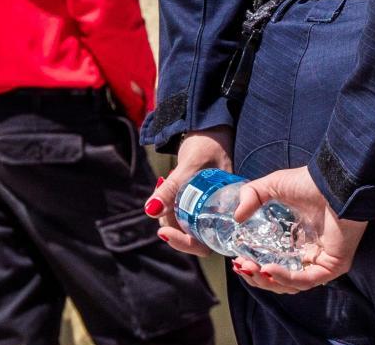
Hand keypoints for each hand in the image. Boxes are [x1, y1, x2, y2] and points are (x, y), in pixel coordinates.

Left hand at [146, 126, 232, 256]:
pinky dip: (167, 206)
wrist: (209, 130)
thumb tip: (150, 211)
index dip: (185, 243)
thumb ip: (171, 189)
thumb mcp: (189, 166)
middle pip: (192, 236)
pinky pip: (180, 212)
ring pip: (183, 225)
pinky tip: (164, 191)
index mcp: (224, 211)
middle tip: (159, 204)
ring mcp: (206, 208)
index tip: (164, 233)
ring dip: (166, 214)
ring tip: (162, 189)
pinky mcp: (196, 202)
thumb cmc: (208, 145)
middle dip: (170, 226)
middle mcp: (216, 214)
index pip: (205, 243)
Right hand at [228, 166, 367, 293]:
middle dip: (257, 277)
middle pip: (280, 280)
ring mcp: (323, 262)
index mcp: (298, 241)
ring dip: (267, 280)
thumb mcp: (273, 186)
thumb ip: (252, 196)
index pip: (275, 265)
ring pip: (291, 285)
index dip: (255, 268)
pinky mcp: (333, 266)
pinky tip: (268, 269)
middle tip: (241, 267)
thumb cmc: (309, 182)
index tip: (237, 262)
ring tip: (249, 268)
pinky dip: (285, 278)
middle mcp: (310, 254)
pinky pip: (306, 281)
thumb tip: (236, 217)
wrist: (334, 182)